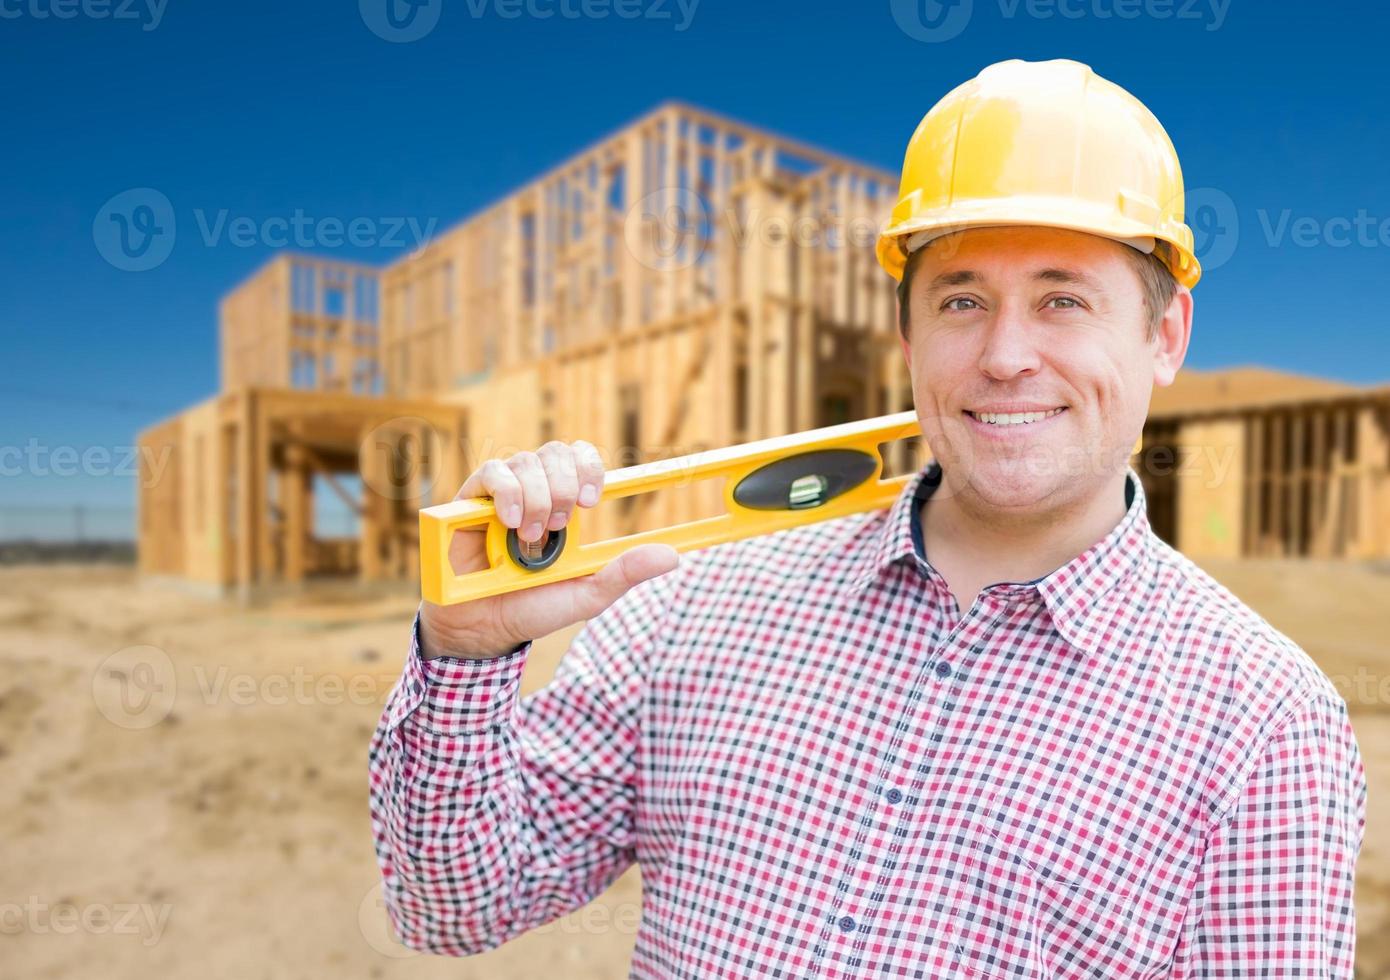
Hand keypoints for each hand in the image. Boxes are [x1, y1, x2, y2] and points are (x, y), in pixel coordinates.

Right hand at [417, 439, 679, 658]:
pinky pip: (491, 473)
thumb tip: (674, 556)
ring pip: (526, 461)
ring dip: (535, 497)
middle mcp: (533, 491)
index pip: (581, 458)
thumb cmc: (532, 608)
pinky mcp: (468, 501)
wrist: (482, 628)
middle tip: (558, 527)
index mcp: (563, 505)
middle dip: (563, 486)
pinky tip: (510, 521)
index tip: (592, 499)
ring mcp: (501, 494)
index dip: (589, 466)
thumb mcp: (586, 594)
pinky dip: (506, 492)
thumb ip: (624, 573)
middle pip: (556, 452)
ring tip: (531, 538)